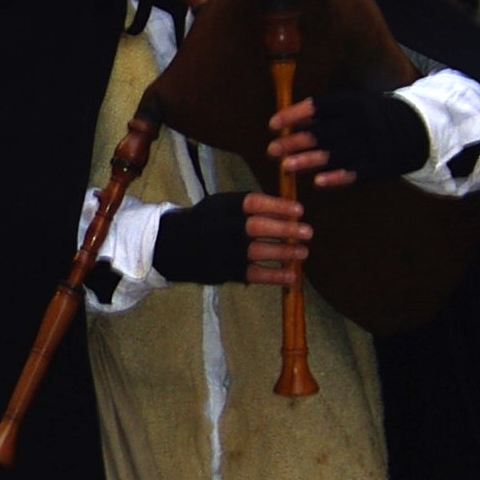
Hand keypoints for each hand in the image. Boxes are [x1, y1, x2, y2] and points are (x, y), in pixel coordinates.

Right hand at [152, 191, 310, 288]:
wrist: (172, 246)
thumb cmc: (208, 221)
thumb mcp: (220, 205)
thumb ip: (249, 207)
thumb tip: (289, 209)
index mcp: (221, 206)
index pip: (252, 203)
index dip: (277, 206)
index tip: (300, 210)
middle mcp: (219, 227)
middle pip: (255, 227)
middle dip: (284, 229)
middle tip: (307, 232)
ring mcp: (219, 251)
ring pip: (255, 252)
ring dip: (283, 253)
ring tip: (303, 253)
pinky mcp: (221, 271)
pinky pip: (250, 274)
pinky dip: (273, 276)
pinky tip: (290, 275)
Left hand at [269, 91, 428, 187]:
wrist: (416, 130)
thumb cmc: (372, 117)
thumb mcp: (354, 105)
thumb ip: (326, 114)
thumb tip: (289, 123)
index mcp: (352, 103)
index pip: (317, 106)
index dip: (293, 115)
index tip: (272, 125)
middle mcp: (360, 122)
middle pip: (321, 132)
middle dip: (293, 142)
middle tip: (271, 150)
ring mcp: (370, 144)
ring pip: (333, 154)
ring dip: (307, 161)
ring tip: (285, 167)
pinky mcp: (378, 165)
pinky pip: (354, 172)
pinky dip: (336, 178)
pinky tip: (317, 183)